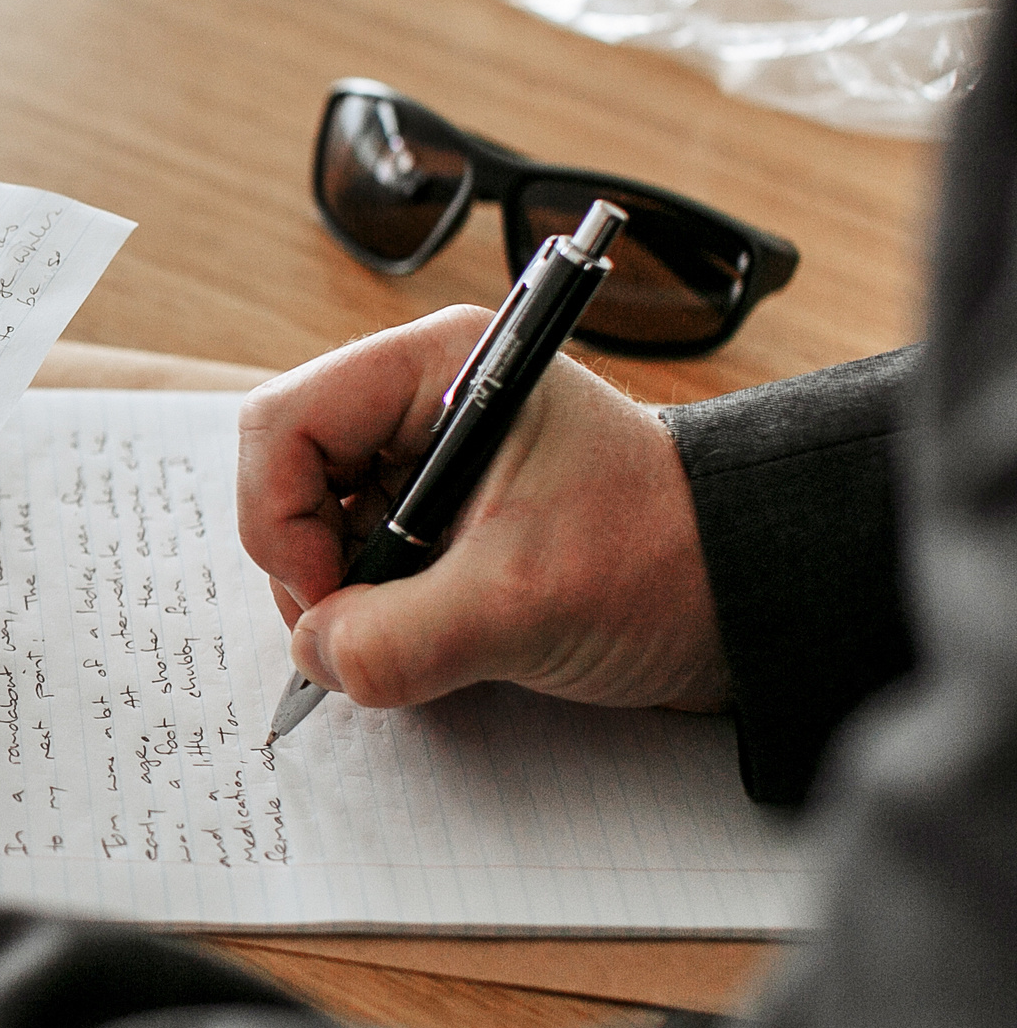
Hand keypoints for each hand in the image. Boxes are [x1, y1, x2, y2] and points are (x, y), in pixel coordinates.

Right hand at [236, 306, 728, 713]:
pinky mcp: (437, 521)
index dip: (280, 516)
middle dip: (307, 566)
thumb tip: (318, 656)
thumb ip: (400, 636)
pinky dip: (367, 613)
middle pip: (286, 475)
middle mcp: (420, 405)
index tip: (329, 595)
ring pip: (313, 527)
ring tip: (410, 637)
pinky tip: (421, 637)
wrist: (748, 596)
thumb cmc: (664, 561)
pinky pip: (353, 562)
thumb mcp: (523, 603)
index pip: (285, 423)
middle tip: (360, 631)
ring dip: (339, 598)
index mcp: (439, 371)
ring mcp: (424, 465)